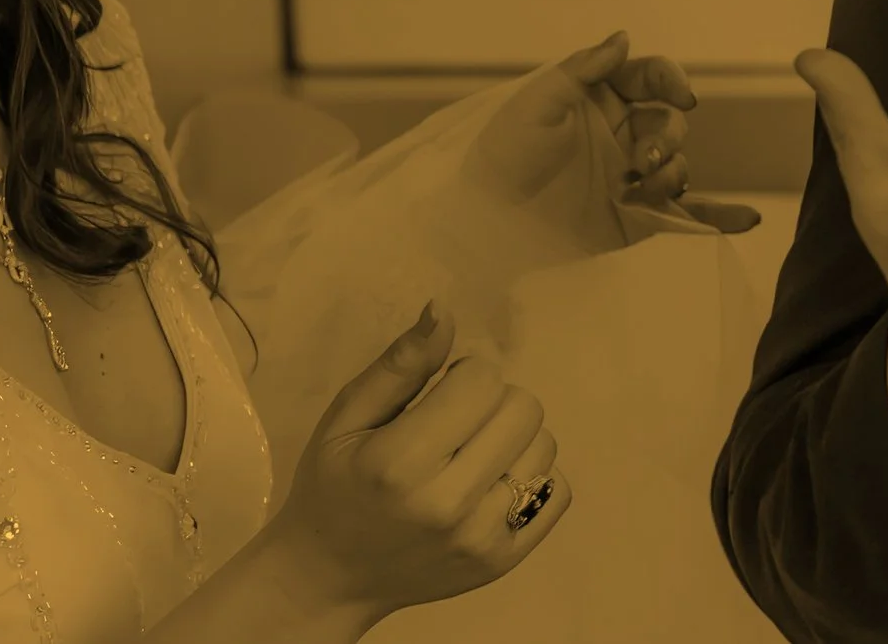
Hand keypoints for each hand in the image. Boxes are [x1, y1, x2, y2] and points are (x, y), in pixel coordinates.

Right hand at [262, 301, 572, 621]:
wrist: (330, 578)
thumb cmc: (333, 486)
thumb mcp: (348, 417)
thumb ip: (401, 364)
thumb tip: (444, 310)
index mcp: (401, 461)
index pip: (482, 379)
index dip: (462, 374)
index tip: (436, 396)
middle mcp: (448, 503)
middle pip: (523, 408)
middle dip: (491, 402)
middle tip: (454, 426)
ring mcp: (482, 538)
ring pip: (544, 446)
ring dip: (512, 439)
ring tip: (470, 456)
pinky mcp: (504, 560)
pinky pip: (558, 491)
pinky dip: (532, 478)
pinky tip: (491, 483)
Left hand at [470, 33, 759, 234]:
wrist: (487, 219)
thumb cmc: (504, 154)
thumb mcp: (536, 103)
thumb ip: (583, 70)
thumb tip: (625, 37)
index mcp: (600, 98)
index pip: (650, 76)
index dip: (670, 80)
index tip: (681, 95)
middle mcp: (621, 133)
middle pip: (671, 121)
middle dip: (666, 138)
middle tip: (643, 162)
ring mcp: (631, 176)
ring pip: (679, 164)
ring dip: (674, 173)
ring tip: (647, 191)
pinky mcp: (637, 216)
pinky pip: (686, 214)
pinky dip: (719, 216)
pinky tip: (749, 218)